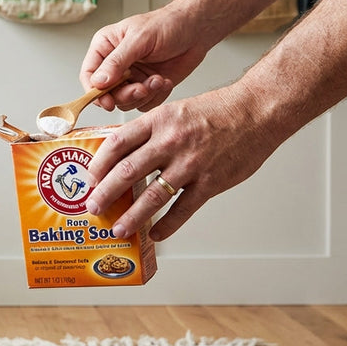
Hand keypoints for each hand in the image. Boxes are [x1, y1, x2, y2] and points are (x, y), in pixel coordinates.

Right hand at [82, 6, 216, 111]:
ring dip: (144, 94)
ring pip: (125, 102)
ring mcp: (131, 77)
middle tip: (141, 88)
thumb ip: (117, 61)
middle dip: (125, 95)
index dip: (94, 92)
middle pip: (106, 93)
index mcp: (105, 47)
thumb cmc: (168, 24)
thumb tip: (98, 81)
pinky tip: (164, 81)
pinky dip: (156, 96)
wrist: (197, 29)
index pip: (89, 75)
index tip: (107, 101)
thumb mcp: (139, 39)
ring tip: (157, 80)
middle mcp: (115, 64)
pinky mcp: (147, 86)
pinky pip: (144, 103)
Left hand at [84, 85, 284, 240]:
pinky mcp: (210, 182)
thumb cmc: (216, 111)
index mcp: (158, 121)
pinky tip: (156, 234)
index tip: (89, 179)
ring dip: (131, 216)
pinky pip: (183, 209)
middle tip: (93, 207)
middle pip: (127, 171)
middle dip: (105, 193)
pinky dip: (167, 225)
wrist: (256, 111)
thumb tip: (122, 155)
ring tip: (118, 229)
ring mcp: (190, 164)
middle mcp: (170, 142)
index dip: (98, 164)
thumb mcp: (175, 111)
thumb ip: (150, 132)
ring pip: (152, 196)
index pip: (117, 143)